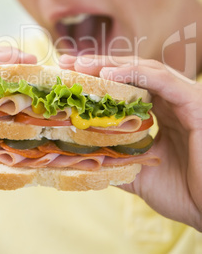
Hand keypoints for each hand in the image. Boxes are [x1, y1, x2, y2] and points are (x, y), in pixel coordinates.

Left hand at [60, 54, 201, 230]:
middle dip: (98, 65)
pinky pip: (161, 80)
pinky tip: (108, 75)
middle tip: (68, 63)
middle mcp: (172, 100)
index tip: (68, 76)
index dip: (98, 78)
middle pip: (131, 72)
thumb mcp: (141, 174)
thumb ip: (118, 161)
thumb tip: (87, 158)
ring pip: (144, 69)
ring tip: (82, 65)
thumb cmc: (186, 193)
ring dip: (111, 65)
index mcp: (162, 112)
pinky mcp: (194, 101)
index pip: (126, 86)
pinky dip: (134, 73)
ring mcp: (183, 97)